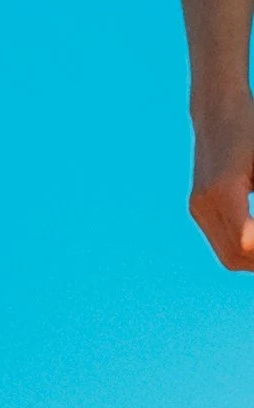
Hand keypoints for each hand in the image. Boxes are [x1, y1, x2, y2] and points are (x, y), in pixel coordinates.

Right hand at [190, 87, 253, 270]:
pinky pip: (222, 240)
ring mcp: (198, 207)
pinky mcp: (199, 206)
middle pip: (233, 256)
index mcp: (224, 190)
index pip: (245, 242)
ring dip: (252, 259)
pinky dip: (243, 247)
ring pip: (226, 254)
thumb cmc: (251, 128)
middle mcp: (204, 203)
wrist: (218, 110)